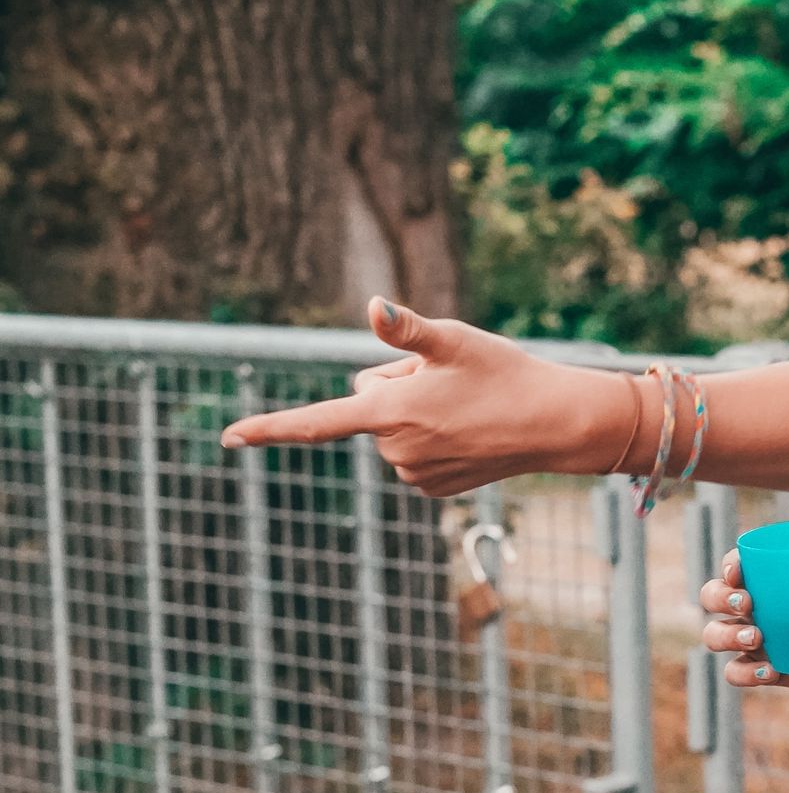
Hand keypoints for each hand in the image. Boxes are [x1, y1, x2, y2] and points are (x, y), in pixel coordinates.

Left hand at [217, 297, 626, 496]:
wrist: (555, 424)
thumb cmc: (506, 374)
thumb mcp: (455, 340)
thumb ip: (406, 329)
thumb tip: (374, 305)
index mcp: (390, 411)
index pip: (315, 422)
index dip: (269, 428)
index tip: (228, 438)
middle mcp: (394, 449)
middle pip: (367, 405)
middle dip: (397, 388)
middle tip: (448, 381)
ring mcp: (413, 473)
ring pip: (392, 430)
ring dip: (417, 413)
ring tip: (464, 406)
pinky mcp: (432, 487)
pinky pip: (412, 453)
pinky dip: (433, 438)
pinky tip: (468, 431)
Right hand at [699, 538, 788, 696]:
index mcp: (765, 577)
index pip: (734, 564)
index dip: (729, 566)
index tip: (740, 572)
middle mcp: (747, 605)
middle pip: (711, 596)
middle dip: (720, 599)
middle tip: (748, 605)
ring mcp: (747, 637)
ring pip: (714, 635)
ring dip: (727, 636)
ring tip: (757, 639)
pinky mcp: (755, 666)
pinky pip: (735, 672)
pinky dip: (748, 673)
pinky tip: (772, 671)